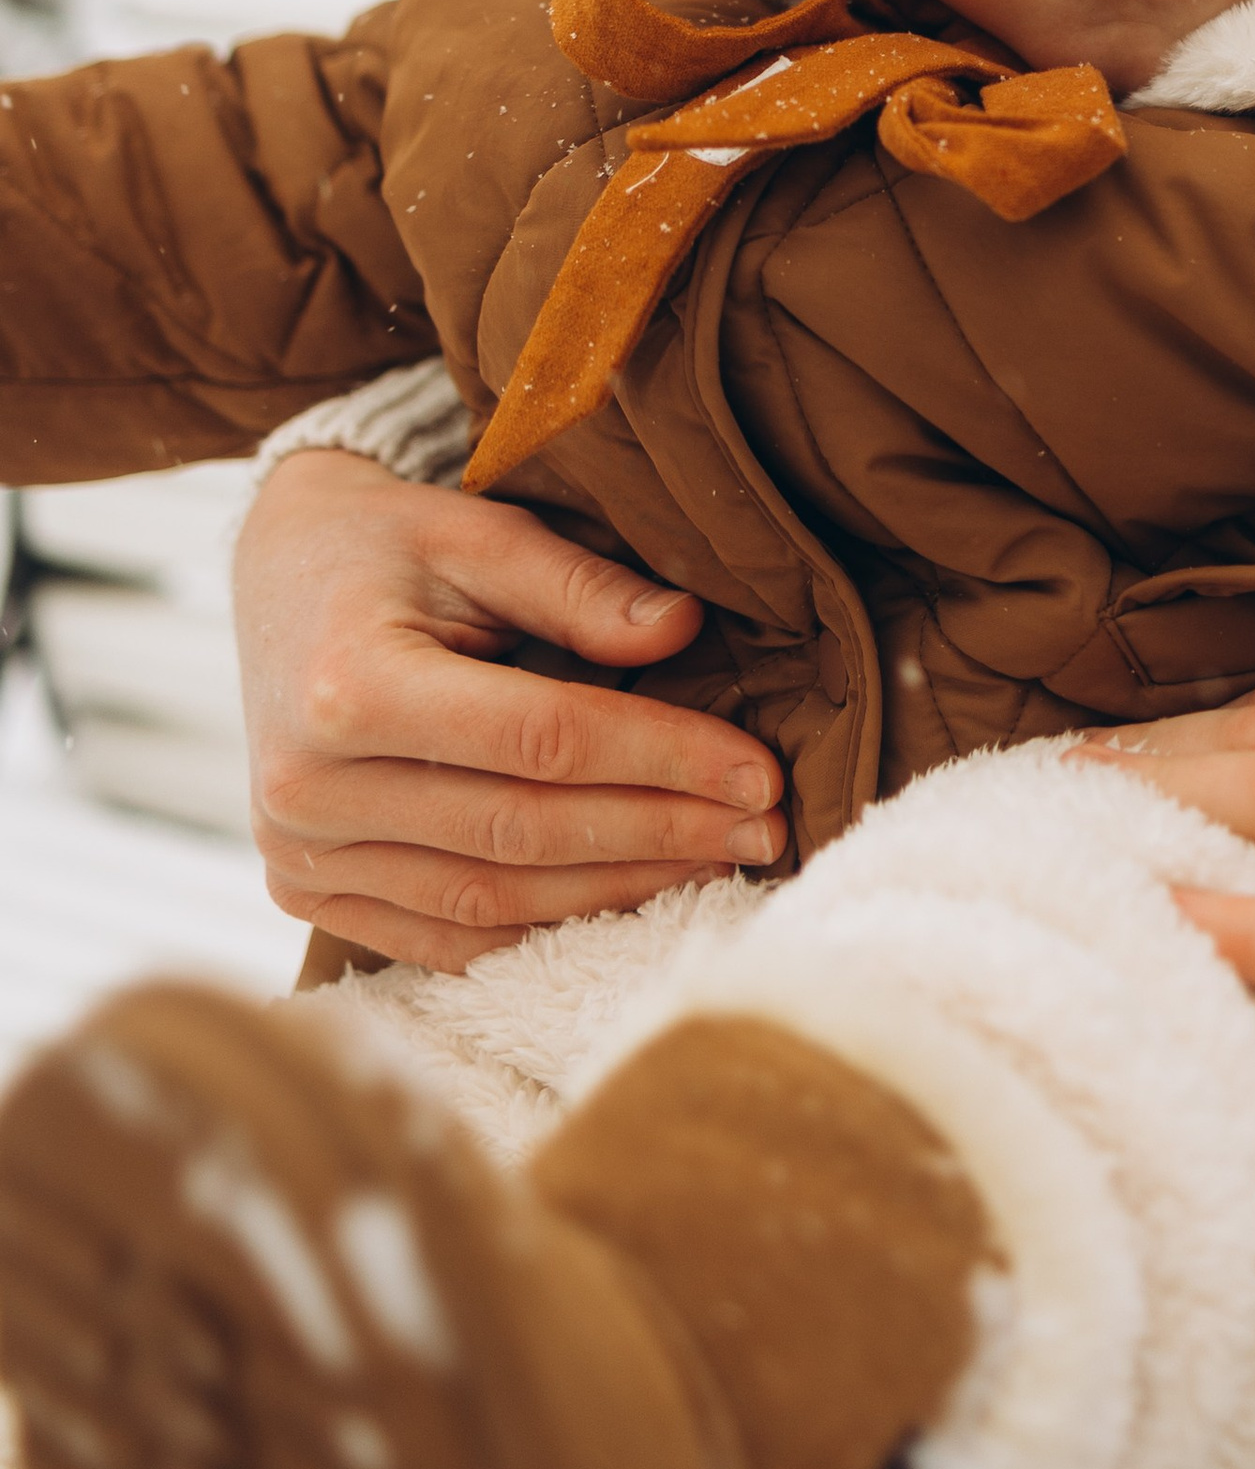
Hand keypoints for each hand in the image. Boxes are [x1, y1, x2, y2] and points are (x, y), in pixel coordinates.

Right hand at [234, 448, 784, 974]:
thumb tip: (683, 629)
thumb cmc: (386, 543)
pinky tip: (625, 903)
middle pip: (523, 831)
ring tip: (718, 864)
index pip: (542, 741)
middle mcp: (309, 789)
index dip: (660, 759)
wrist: (276, 573)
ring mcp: (299, 854)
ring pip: (490, 901)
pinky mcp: (304, 892)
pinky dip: (541, 930)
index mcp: (349, 689)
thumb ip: (578, 586)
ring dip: (617, 892)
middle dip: (660, 833)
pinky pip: (442, 937)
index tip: (758, 770)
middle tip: (764, 829)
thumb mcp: (477, 531)